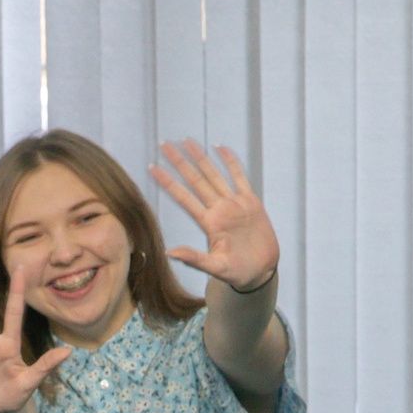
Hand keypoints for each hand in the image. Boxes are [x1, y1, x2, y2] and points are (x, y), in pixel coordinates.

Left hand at [150, 141, 280, 292]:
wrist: (261, 271)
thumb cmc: (237, 272)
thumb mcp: (215, 268)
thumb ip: (194, 259)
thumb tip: (169, 253)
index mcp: (209, 223)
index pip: (183, 198)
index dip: (168, 182)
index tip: (151, 167)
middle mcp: (219, 210)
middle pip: (195, 180)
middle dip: (179, 162)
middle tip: (164, 144)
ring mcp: (234, 204)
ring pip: (214, 175)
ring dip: (201, 157)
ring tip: (187, 140)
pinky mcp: (251, 202)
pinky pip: (240, 177)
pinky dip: (231, 162)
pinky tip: (220, 147)